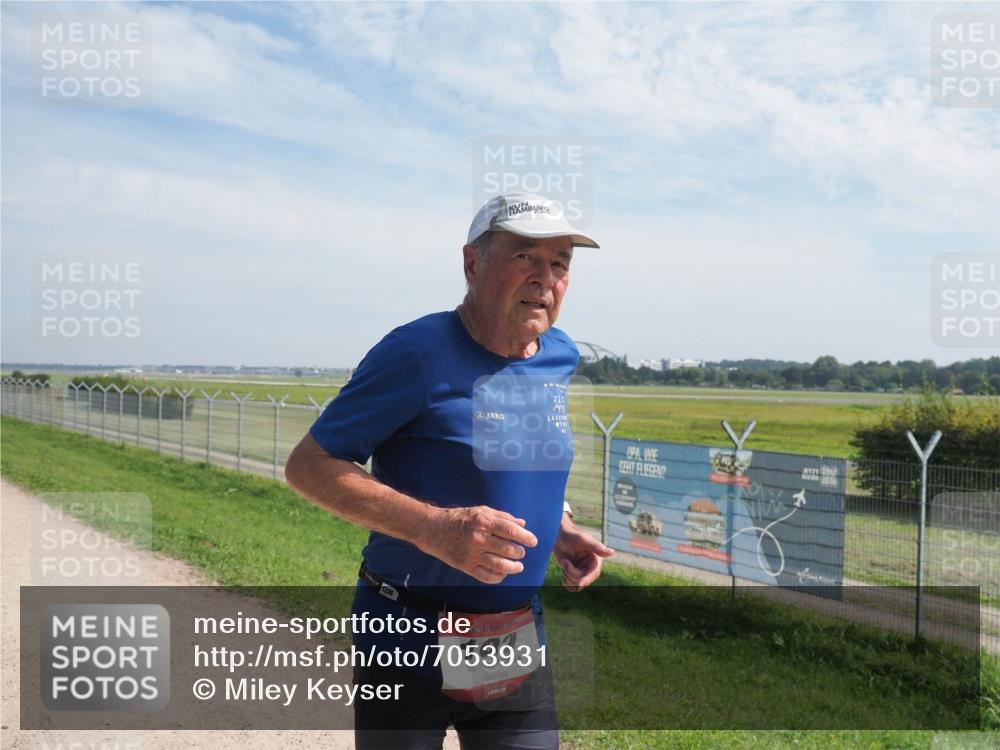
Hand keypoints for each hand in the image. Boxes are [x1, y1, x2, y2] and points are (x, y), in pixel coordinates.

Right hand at [422, 506, 537, 583]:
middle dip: (520, 553)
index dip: (525, 537)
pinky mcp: (466, 566)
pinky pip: (487, 576)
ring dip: (514, 568)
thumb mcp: (481, 511)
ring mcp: (472, 554)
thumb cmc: (460, 518)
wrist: (433, 529)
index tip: (533, 541)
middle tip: (521, 553)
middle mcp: (478, 539)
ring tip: (518, 566)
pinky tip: (503, 573)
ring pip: (500, 566)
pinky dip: (498, 577)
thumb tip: (522, 524)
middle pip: (508, 550)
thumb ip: (503, 517)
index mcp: (483, 522)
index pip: (510, 531)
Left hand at [552, 517, 613, 591]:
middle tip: (565, 561)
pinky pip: (570, 587)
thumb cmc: (571, 535)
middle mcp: (590, 568)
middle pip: (582, 580)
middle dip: (571, 573)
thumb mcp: (582, 539)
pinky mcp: (574, 576)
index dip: (586, 580)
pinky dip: (564, 580)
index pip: (593, 574)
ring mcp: (582, 573)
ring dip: (566, 574)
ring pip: (575, 585)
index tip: (579, 585)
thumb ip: (596, 547)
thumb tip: (611, 552)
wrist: (557, 536)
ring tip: (564, 561)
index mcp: (596, 560)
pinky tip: (564, 567)